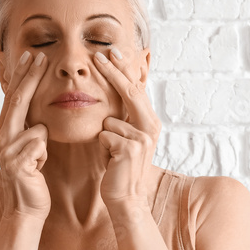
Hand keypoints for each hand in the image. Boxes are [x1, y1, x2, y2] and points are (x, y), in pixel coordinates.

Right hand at [0, 50, 50, 219]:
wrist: (26, 206)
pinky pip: (40, 144)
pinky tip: (37, 170)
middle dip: (30, 76)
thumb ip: (32, 127)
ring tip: (37, 162)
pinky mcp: (17, 162)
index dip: (23, 75)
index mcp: (4, 130)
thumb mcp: (32, 146)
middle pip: (18, 100)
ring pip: (35, 127)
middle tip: (41, 56)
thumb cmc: (33, 176)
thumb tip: (40, 111)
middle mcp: (1, 136)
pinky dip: (44, 156)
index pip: (14, 97)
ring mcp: (6, 149)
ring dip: (42, 143)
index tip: (33, 55)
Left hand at [92, 49, 160, 208]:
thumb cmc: (120, 167)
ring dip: (105, 136)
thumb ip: (124, 116)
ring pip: (111, 120)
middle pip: (129, 92)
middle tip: (98, 55)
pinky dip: (102, 146)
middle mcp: (151, 126)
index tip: (110, 51)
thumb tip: (118, 90)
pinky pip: (105, 135)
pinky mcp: (130, 148)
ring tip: (112, 154)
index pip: (136, 89)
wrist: (127, 198)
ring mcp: (143, 137)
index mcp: (151, 121)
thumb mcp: (126, 137)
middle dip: (113, 72)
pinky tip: (110, 161)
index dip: (123, 69)